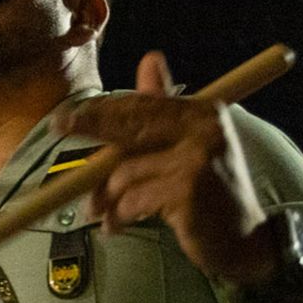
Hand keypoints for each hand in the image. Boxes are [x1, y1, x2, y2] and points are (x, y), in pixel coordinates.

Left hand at [57, 52, 267, 283]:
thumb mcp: (188, 145)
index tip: (67, 115)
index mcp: (204, 113)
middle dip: (91, 127)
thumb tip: (150, 60)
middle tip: (59, 129)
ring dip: (107, 196)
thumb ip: (165, 107)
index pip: (143, 104)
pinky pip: (134, 199)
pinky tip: (117, 226)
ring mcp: (197, 160)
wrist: (243, 242)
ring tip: (101, 212)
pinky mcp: (187, 191)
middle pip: (131, 125)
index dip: (102, 108)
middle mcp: (205, 129)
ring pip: (127, 171)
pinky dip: (119, 215)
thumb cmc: (210, 194)